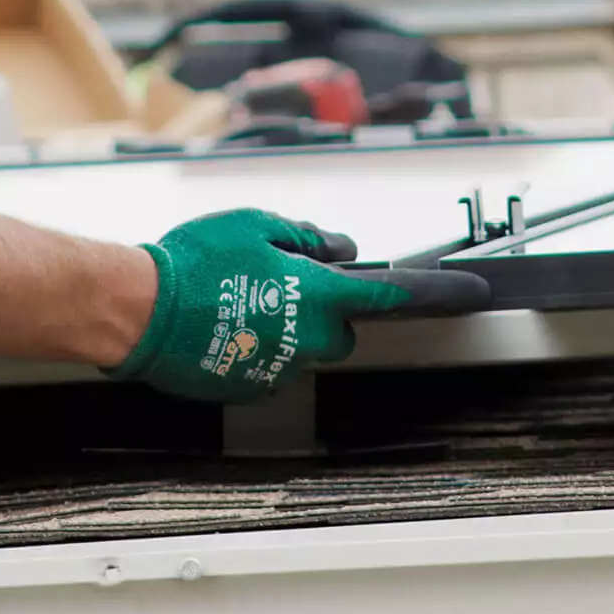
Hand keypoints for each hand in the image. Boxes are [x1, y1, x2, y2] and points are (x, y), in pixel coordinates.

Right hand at [107, 208, 490, 403]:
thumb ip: (305, 237)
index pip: (391, 294)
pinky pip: (270, 363)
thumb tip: (338, 248)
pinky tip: (224, 322)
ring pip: (303, 348)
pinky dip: (257, 345)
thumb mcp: (255, 225)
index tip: (474, 291)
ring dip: (287, 327)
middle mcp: (307, 338)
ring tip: (239, 299)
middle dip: (326, 310)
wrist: (139, 309)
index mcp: (316, 294)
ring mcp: (280, 369)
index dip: (438, 292)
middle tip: (284, 282)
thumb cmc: (195, 262)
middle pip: (343, 331)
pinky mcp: (251, 387)